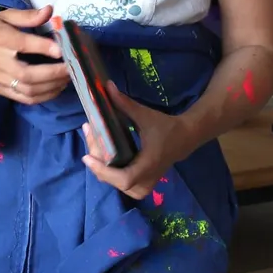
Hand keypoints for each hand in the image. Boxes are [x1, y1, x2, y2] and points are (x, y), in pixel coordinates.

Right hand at [0, 5, 67, 104]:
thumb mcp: (4, 16)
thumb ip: (28, 15)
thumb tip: (50, 11)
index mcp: (1, 40)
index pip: (24, 45)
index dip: (44, 48)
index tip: (62, 48)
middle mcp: (0, 62)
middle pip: (28, 75)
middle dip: (53, 73)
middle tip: (72, 68)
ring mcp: (0, 79)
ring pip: (28, 91)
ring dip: (51, 87)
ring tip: (67, 78)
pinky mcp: (2, 90)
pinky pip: (25, 99)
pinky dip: (43, 97)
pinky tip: (55, 89)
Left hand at [82, 82, 197, 199]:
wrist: (185, 138)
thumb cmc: (166, 127)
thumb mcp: (145, 115)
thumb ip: (125, 104)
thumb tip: (107, 87)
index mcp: (148, 165)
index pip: (124, 179)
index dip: (103, 171)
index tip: (87, 157)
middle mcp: (146, 179)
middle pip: (115, 181)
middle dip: (97, 161)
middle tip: (89, 135)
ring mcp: (145, 185)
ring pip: (117, 185)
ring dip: (102, 169)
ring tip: (93, 148)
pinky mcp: (144, 183)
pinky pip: (122, 184)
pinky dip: (110, 174)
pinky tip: (102, 158)